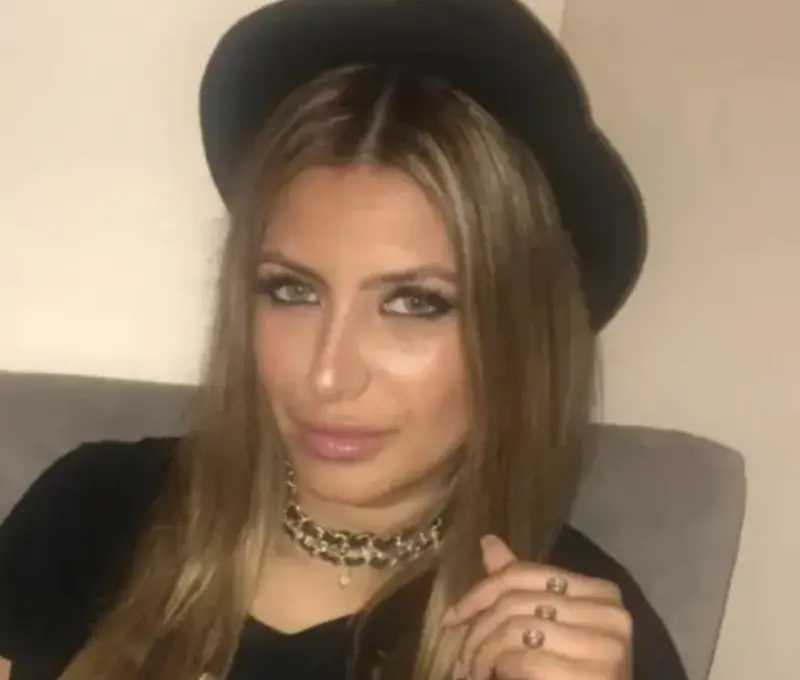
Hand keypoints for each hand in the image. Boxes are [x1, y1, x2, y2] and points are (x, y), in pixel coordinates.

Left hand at [442, 535, 631, 679]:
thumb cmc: (572, 671)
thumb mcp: (548, 624)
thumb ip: (521, 587)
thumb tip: (488, 542)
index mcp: (602, 592)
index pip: (524, 574)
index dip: (480, 592)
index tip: (451, 617)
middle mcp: (610, 615)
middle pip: (516, 601)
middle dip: (478, 630)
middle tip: (462, 659)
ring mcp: (605, 647)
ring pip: (516, 630)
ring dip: (484, 654)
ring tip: (475, 671)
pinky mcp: (591, 676)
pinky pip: (524, 660)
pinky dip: (500, 669)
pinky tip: (495, 678)